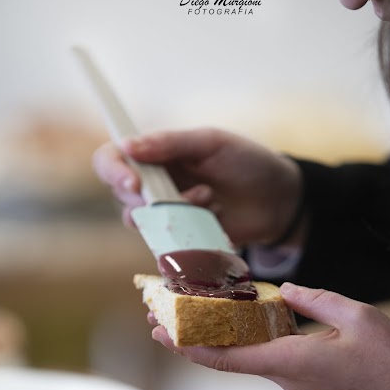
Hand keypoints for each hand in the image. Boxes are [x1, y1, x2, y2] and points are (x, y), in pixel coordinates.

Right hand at [92, 127, 302, 247]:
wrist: (279, 201)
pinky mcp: (180, 240)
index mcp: (154, 154)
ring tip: (210, 200)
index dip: (113, 172)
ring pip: (142, 224)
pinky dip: (187, 235)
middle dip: (150, 199)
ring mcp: (165, 215)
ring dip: (174, 214)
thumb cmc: (247, 162)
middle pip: (121, 197)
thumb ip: (171, 143)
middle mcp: (152, 185)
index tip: (134, 184)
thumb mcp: (212, 143)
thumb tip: (128, 146)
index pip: (110, 160)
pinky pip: (165, 246)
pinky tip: (216, 220)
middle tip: (193, 193)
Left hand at [151, 282, 389, 389]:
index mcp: (290, 361)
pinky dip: (245, 339)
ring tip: (194, 312)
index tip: (160, 332)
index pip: (225, 357)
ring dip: (217, 337)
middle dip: (191, 338)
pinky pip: (267, 357)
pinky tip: (243, 320)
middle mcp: (284, 376)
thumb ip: (314, 299)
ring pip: (246, 356)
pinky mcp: (307, 379)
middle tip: (162, 315)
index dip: (188, 346)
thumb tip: (285, 291)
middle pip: (227, 356)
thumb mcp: (356, 315)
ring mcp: (295, 381)